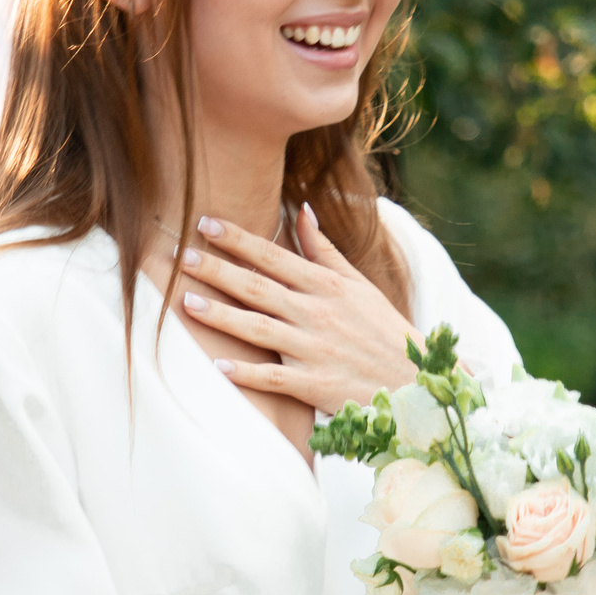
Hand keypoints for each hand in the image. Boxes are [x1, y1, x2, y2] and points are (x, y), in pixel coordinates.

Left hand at [176, 204, 416, 413]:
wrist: (414, 381)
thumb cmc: (382, 329)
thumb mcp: (359, 284)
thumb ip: (324, 249)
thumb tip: (300, 209)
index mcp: (326, 286)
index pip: (274, 256)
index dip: (238, 239)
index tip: (205, 223)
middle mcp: (317, 314)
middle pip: (259, 288)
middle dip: (218, 270)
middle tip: (181, 256)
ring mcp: (315, 350)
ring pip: (260, 329)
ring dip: (222, 316)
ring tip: (187, 302)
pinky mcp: (316, 385)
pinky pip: (276, 379)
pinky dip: (247, 374)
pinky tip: (218, 366)